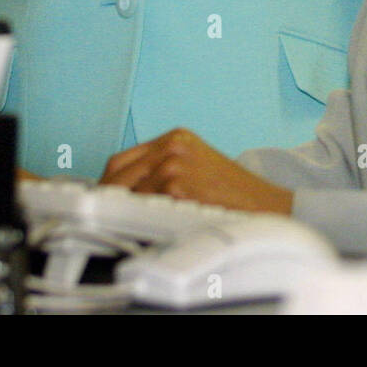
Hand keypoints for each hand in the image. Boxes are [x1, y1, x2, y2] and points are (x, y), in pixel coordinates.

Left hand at [100, 128, 292, 214]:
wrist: (265, 204)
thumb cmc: (233, 192)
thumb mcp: (195, 166)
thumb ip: (162, 169)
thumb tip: (125, 190)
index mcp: (175, 137)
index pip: (123, 159)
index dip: (108, 182)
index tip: (101, 200)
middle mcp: (172, 146)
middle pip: (119, 173)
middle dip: (107, 197)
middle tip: (101, 217)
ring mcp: (174, 165)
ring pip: (129, 192)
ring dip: (123, 211)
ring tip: (123, 226)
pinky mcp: (178, 187)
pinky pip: (144, 207)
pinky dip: (139, 220)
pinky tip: (141, 229)